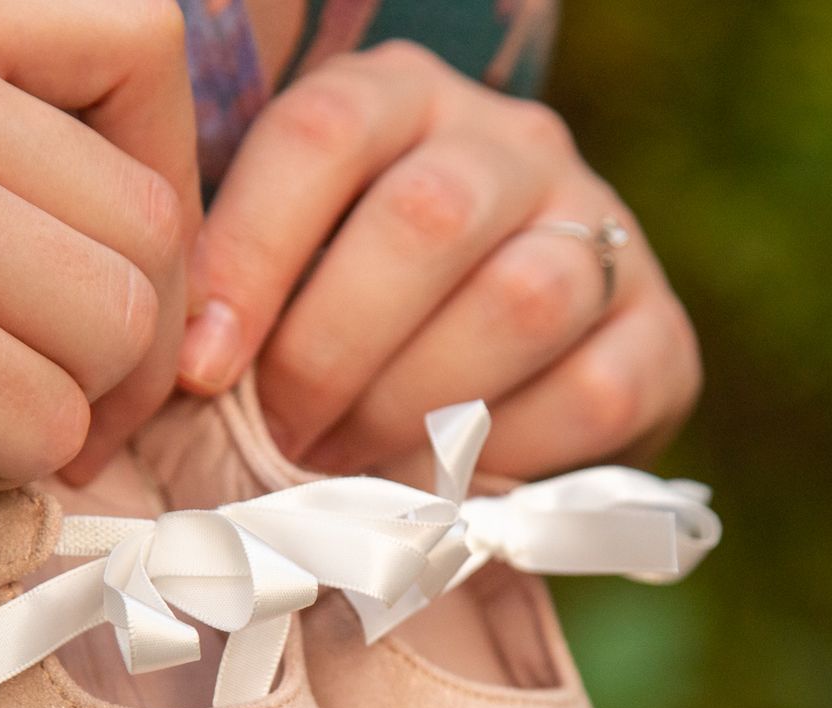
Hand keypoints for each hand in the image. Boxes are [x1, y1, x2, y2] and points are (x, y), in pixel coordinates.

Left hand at [177, 41, 700, 478]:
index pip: (322, 134)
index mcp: (405, 97)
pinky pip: (594, 391)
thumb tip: (170, 372)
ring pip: (521, 300)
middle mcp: (514, 143)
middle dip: (334, 348)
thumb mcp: (291, 274)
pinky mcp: (661, 332)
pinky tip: (448, 486)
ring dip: (415, 406)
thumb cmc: (361, 326)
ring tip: (349, 469)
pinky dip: (507, 456)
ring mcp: (604, 229)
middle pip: (428, 217)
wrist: (516, 382)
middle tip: (283, 434)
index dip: (250, 257)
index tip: (199, 369)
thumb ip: (237, 291)